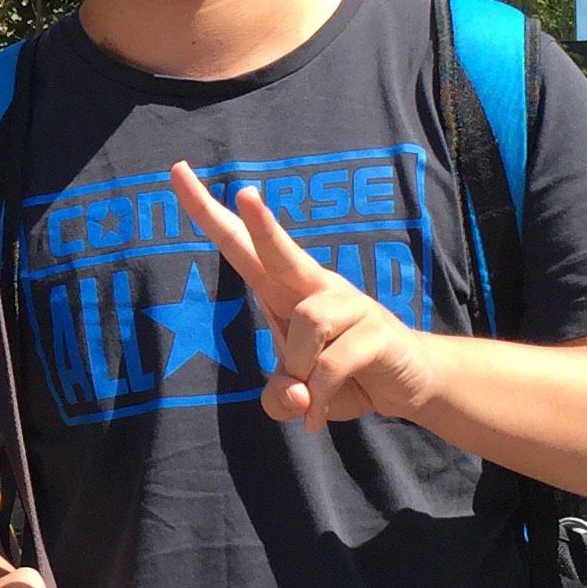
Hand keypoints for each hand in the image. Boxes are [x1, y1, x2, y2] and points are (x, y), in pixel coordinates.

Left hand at [171, 161, 439, 432]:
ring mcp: (350, 303)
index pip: (240, 244)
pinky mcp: (378, 329)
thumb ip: (280, 396)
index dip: (208, 212)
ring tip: (309, 393)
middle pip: (280, 250)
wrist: (408, 383)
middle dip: (262, 224)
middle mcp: (315, 286)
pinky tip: (318, 415)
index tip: (178, 172)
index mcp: (284, 289)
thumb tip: (295, 396)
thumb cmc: (340, 375)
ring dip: (300, 369)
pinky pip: (331, 363)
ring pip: (306, 324)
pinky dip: (319, 397)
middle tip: (246, 193)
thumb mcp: (297, 394)